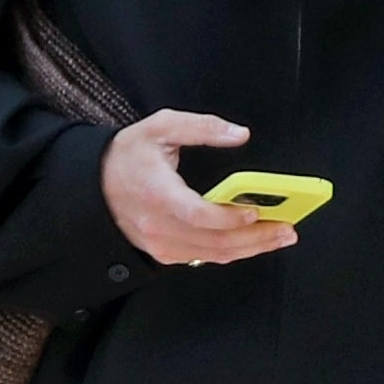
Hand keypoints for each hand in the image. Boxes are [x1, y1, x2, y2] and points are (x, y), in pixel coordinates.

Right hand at [101, 110, 299, 267]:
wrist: (95, 184)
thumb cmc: (129, 154)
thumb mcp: (161, 126)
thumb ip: (202, 127)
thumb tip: (239, 134)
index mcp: (157, 193)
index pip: (197, 214)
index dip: (228, 217)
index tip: (255, 211)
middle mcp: (158, 225)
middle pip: (214, 242)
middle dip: (256, 237)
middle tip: (287, 228)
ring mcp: (160, 243)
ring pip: (213, 255)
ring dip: (251, 248)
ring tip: (280, 236)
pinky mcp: (164, 252)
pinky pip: (203, 257)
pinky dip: (232, 252)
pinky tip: (254, 242)